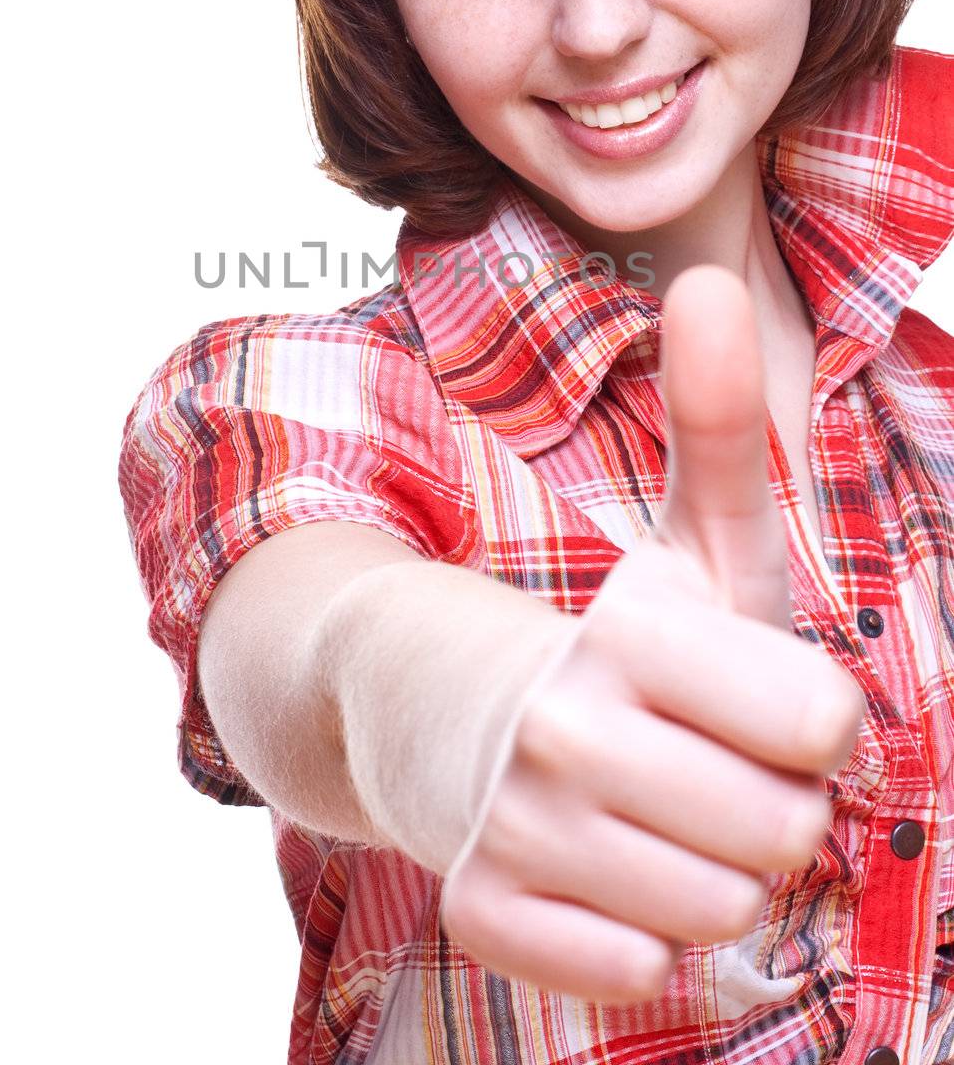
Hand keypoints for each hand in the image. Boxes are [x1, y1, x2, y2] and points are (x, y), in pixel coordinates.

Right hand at [439, 265, 865, 1005]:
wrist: (431, 700)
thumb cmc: (604, 630)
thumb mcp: (677, 535)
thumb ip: (717, 422)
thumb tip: (713, 279)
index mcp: (627, 630)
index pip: (820, 722)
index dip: (807, 716)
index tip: (753, 694)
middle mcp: (562, 731)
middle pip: (783, 833)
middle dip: (766, 802)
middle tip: (705, 760)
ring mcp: (515, 828)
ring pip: (718, 911)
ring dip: (708, 869)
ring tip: (658, 811)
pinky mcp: (482, 910)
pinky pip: (637, 972)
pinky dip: (641, 932)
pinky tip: (607, 868)